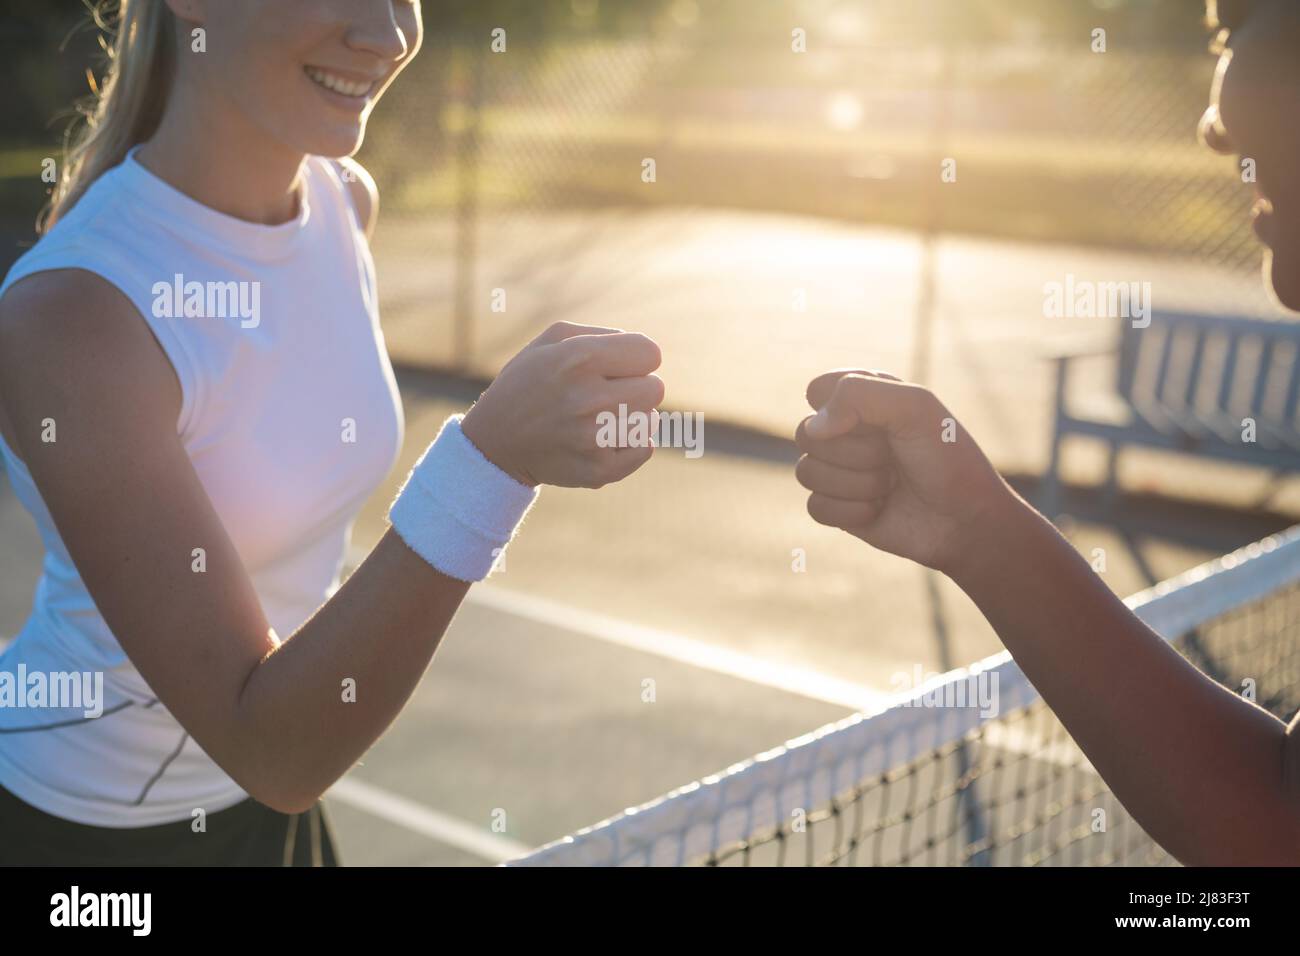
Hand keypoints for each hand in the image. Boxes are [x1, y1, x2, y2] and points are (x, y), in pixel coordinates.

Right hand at [461, 322, 663, 488]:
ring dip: (631, 417)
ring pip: (651, 419)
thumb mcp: (553, 341)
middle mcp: (586, 397)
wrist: (495, 442)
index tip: (617, 367)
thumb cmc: (530, 382)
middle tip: (605, 394)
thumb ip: (604, 335)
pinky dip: (629, 444)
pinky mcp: (597, 470)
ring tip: (599, 417)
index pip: (650, 353)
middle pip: (655, 388)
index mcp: (578, 358)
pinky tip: (602, 439)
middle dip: (635, 387)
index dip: (635, 358)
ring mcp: (592, 438)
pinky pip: (645, 448)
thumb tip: (646, 353)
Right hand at [795, 369, 1017, 574]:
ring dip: (857, 485)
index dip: (840, 408)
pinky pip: (814, 507)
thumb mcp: (916, 408)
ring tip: (891, 486)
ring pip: (806, 473)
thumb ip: (859, 396)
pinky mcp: (836, 509)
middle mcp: (845, 432)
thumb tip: (814, 428)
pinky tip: (880, 510)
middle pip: (806, 434)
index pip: (817, 390)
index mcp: (863, 398)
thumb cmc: (948, 459)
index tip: (880, 423)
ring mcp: (838, 471)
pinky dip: (851, 512)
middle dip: (857, 453)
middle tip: (894, 459)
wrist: (966, 521)